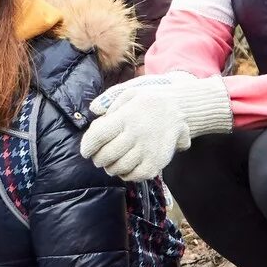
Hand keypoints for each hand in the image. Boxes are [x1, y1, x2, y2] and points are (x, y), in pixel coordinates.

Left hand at [79, 73, 233, 180]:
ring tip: (111, 163)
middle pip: (107, 155)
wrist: (180, 108)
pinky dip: (127, 175)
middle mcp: (137, 134)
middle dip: (98, 159)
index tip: (86, 151)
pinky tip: (126, 168)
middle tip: (98, 158)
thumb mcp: (130, 90)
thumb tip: (94, 109)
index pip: (98, 136)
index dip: (87, 146)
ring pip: (119, 168)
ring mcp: (148, 150)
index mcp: (127, 116)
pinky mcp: (157, 162)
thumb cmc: (150, 99)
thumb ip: (109, 99)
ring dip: (111, 168)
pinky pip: (136, 176)